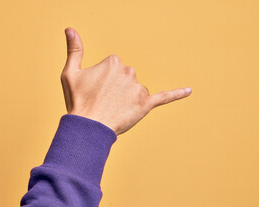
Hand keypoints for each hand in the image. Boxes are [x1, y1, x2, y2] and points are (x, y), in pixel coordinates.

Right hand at [60, 27, 191, 135]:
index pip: (113, 68)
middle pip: (126, 78)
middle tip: (104, 102)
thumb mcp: (70, 73)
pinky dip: (176, 94)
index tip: (95, 91)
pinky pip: (164, 97)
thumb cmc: (78, 101)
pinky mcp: (146, 104)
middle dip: (117, 89)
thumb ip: (74, 50)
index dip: (103, 81)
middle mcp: (129, 71)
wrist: (89, 127)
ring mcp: (139, 88)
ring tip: (114, 110)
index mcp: (113, 61)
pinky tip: (189, 91)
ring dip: (128, 98)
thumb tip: (70, 28)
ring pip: (136, 90)